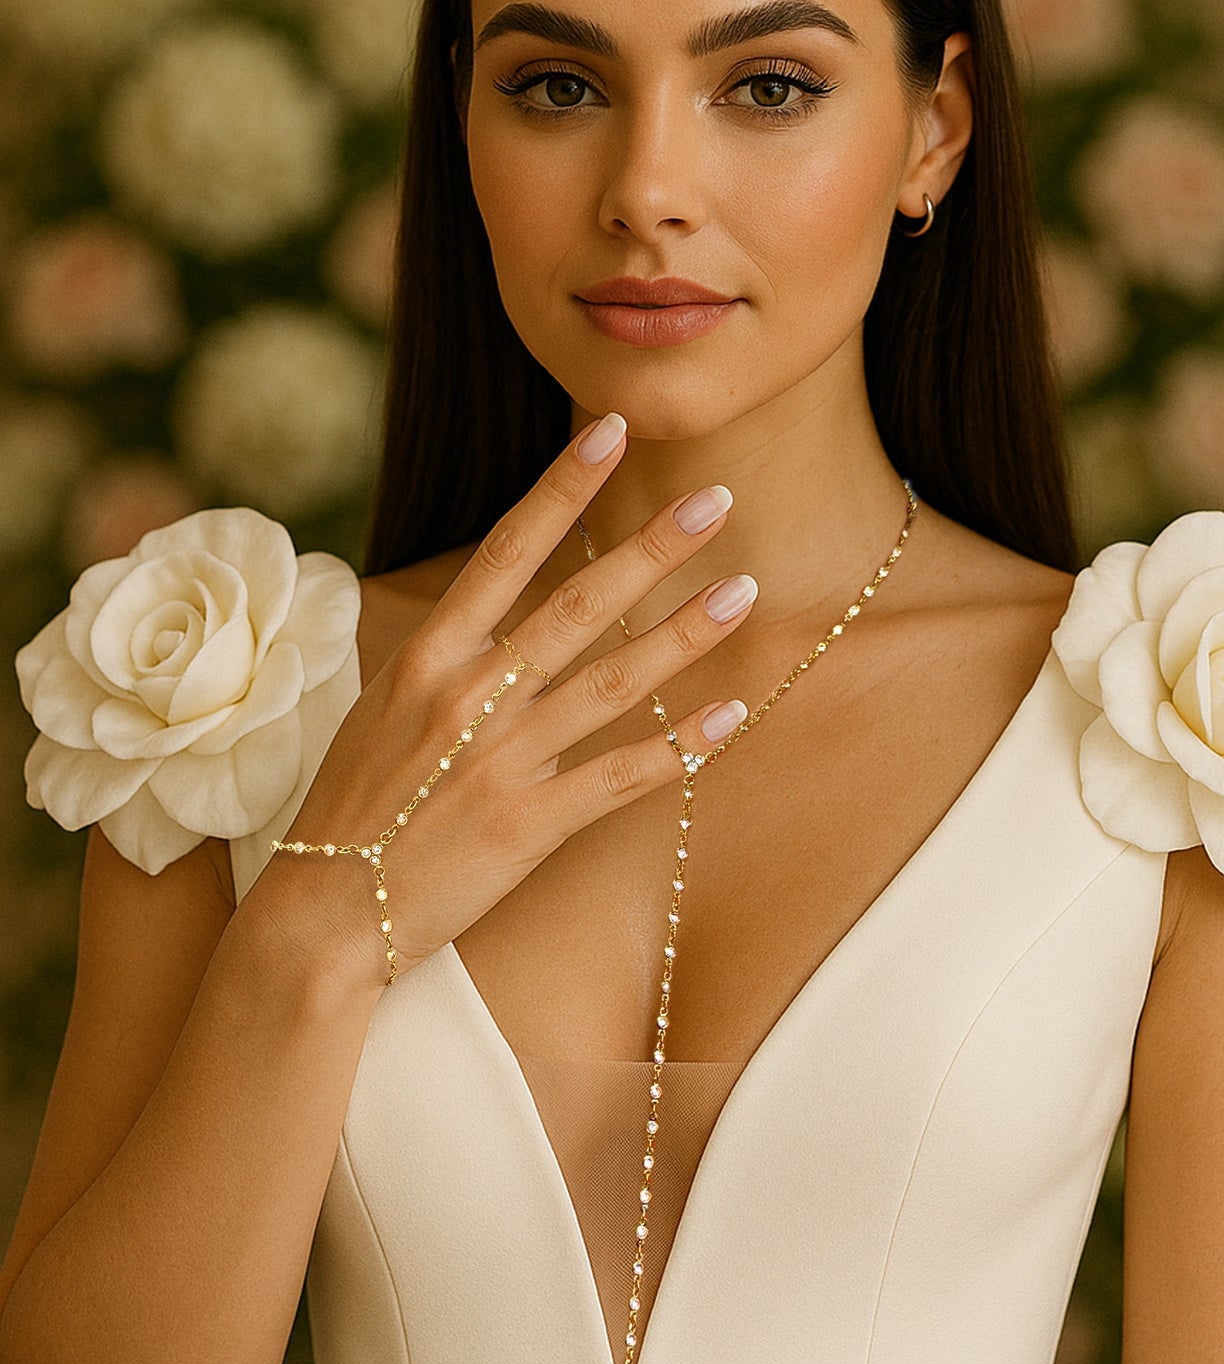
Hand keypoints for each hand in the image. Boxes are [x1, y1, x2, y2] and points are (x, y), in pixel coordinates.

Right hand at [263, 413, 755, 986]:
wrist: (322, 911)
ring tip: (743, 594)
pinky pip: (620, 775)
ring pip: (612, 681)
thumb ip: (445, 660)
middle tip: (717, 502)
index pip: (507, 551)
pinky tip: (731, 718)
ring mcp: (501, 759)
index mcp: (428, 656)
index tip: (611, 432)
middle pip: (577, 605)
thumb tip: (494, 616)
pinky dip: (680, 747)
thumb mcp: (381, 709)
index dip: (563, 488)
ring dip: (683, 635)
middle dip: (651, 548)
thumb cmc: (351, 806)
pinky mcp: (529, 823)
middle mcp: (468, 695)